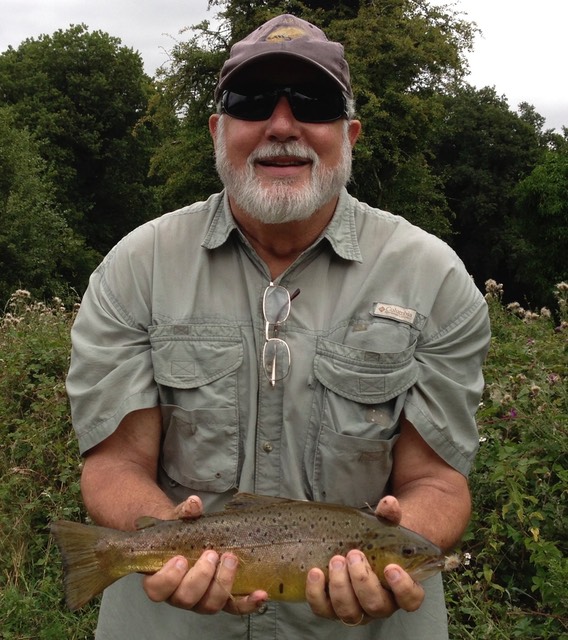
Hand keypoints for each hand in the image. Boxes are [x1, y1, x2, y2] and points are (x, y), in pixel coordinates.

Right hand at [142, 495, 267, 614]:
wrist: (194, 539)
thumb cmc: (181, 532)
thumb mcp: (179, 520)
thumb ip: (184, 513)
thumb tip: (194, 503)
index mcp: (161, 578)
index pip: (157, 589)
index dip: (167, 579)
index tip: (180, 559)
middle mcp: (180, 594)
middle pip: (186, 598)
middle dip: (201, 577)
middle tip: (211, 553)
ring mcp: (202, 599)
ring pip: (209, 605)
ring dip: (222, 583)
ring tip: (231, 559)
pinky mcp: (223, 599)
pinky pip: (235, 607)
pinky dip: (248, 603)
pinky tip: (260, 594)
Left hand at [305, 495, 423, 623]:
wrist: (353, 543)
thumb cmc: (374, 538)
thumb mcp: (383, 525)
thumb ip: (389, 515)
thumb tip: (389, 503)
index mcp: (399, 587)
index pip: (410, 599)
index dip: (403, 588)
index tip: (391, 567)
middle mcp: (379, 603)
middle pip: (376, 605)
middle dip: (362, 580)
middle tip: (353, 554)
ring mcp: (355, 608)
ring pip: (350, 612)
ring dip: (340, 586)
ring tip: (335, 559)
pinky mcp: (330, 607)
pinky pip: (322, 609)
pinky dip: (317, 593)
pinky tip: (315, 572)